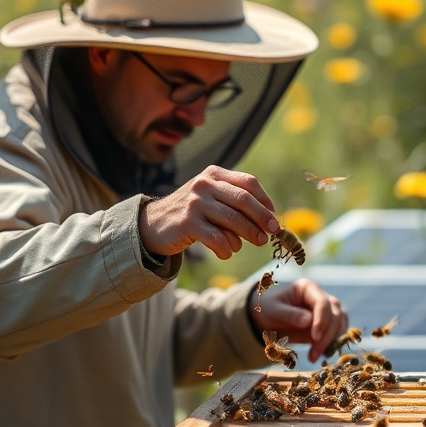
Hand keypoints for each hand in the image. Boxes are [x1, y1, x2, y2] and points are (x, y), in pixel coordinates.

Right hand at [138, 166, 278, 259]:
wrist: (152, 224)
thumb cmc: (191, 213)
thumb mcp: (211, 198)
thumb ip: (234, 202)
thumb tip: (267, 219)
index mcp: (214, 174)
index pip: (248, 183)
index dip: (265, 200)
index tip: (273, 216)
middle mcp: (204, 184)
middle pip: (244, 200)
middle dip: (262, 218)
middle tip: (272, 232)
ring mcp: (195, 202)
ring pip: (233, 220)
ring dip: (250, 234)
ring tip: (258, 242)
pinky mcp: (187, 223)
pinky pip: (217, 238)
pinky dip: (227, 248)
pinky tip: (227, 252)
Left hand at [249, 278, 347, 361]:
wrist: (267, 317)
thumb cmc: (268, 309)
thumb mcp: (273, 311)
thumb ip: (290, 315)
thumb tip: (309, 321)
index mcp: (307, 288)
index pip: (323, 303)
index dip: (321, 321)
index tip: (315, 338)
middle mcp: (321, 296)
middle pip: (335, 314)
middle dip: (326, 336)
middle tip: (312, 355)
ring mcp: (327, 309)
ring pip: (340, 324)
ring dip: (331, 342)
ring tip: (314, 357)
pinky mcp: (328, 322)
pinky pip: (337, 332)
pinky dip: (331, 344)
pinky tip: (319, 354)